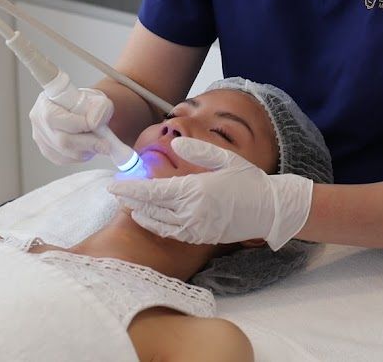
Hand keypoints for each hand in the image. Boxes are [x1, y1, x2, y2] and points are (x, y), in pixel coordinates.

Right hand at [29, 71, 115, 164]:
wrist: (81, 110)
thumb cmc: (86, 103)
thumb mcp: (96, 98)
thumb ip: (99, 107)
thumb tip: (94, 123)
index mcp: (45, 102)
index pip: (56, 117)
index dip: (78, 124)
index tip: (97, 126)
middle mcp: (38, 121)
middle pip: (61, 140)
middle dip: (87, 143)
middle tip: (105, 144)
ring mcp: (40, 138)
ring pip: (64, 153)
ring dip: (85, 151)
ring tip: (98, 143)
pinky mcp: (47, 151)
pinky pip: (64, 159)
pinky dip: (80, 156)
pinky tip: (88, 147)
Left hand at [108, 137, 313, 248]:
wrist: (270, 208)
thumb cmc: (248, 180)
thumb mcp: (225, 159)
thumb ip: (197, 151)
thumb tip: (175, 145)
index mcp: (195, 190)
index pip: (153, 191)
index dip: (130, 189)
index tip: (113, 185)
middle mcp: (192, 212)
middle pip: (151, 208)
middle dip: (130, 200)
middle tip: (115, 194)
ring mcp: (196, 228)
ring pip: (158, 224)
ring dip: (141, 214)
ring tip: (129, 206)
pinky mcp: (201, 237)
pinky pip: (172, 233)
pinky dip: (157, 226)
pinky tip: (151, 218)